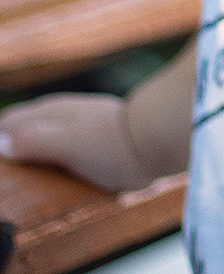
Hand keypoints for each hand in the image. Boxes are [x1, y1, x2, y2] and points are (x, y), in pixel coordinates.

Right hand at [0, 94, 150, 192]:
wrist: (151, 142)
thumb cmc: (109, 143)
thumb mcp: (67, 143)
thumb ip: (35, 140)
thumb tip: (1, 143)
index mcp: (48, 111)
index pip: (8, 122)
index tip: (0, 162)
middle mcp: (59, 112)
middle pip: (21, 125)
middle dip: (8, 142)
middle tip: (7, 167)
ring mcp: (74, 121)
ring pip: (40, 132)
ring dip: (27, 147)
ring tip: (21, 169)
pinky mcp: (88, 135)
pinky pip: (57, 142)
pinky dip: (46, 153)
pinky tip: (49, 168)